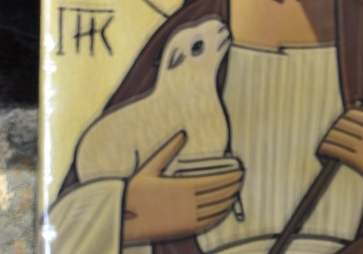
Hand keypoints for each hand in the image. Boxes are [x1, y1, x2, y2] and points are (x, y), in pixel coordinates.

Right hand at [123, 131, 243, 243]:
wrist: (120, 216)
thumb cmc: (134, 189)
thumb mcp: (151, 166)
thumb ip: (169, 149)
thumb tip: (182, 133)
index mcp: (180, 187)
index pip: (214, 182)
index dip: (230, 178)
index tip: (240, 171)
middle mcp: (186, 204)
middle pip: (217, 196)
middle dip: (232, 186)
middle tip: (242, 178)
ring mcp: (185, 219)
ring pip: (214, 210)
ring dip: (229, 200)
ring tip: (237, 191)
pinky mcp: (182, 229)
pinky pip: (206, 223)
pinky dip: (219, 215)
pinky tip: (225, 209)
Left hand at [318, 107, 362, 209]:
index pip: (352, 114)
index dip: (341, 120)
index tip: (337, 126)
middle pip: (342, 125)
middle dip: (333, 131)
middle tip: (328, 138)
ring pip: (337, 137)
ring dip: (327, 140)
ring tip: (322, 147)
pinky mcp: (360, 160)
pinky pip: (337, 150)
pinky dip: (326, 150)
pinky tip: (322, 153)